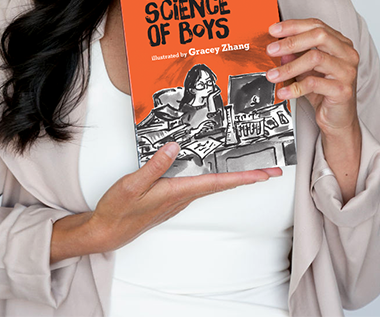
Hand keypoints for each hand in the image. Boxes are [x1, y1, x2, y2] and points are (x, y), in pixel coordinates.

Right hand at [50, 142, 280, 262]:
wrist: (107, 232)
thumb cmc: (118, 210)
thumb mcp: (132, 184)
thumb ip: (154, 166)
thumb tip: (175, 147)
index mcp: (178, 192)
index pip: (218, 183)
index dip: (244, 177)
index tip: (265, 174)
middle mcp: (183, 197)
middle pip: (222, 184)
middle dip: (248, 177)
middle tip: (272, 170)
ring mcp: (179, 199)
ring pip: (212, 185)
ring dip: (233, 177)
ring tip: (252, 168)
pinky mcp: (172, 197)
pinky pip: (200, 185)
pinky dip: (214, 177)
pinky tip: (215, 171)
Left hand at [265, 19, 359, 137]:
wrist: (338, 119)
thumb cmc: (324, 91)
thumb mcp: (306, 70)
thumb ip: (295, 56)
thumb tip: (278, 48)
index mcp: (340, 44)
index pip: (317, 25)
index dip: (293, 26)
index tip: (273, 30)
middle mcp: (347, 54)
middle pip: (319, 36)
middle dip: (290, 42)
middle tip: (270, 50)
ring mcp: (347, 71)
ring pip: (315, 58)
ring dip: (289, 67)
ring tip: (272, 75)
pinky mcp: (343, 90)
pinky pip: (314, 84)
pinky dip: (294, 87)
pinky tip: (283, 91)